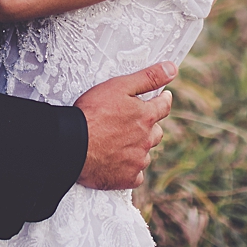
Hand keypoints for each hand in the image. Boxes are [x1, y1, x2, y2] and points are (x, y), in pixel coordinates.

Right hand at [75, 62, 175, 189]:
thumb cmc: (93, 111)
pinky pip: (136, 175)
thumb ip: (148, 77)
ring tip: (120, 142)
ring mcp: (137, 161)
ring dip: (138, 148)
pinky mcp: (127, 179)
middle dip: (149, 126)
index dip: (164, 100)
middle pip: (156, 132)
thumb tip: (172, 68)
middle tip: (133, 122)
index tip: (163, 97)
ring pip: (145, 154)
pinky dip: (130, 169)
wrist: (73, 143)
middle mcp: (146, 140)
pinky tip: (118, 162)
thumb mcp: (120, 85)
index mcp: (146, 116)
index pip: (164, 106)